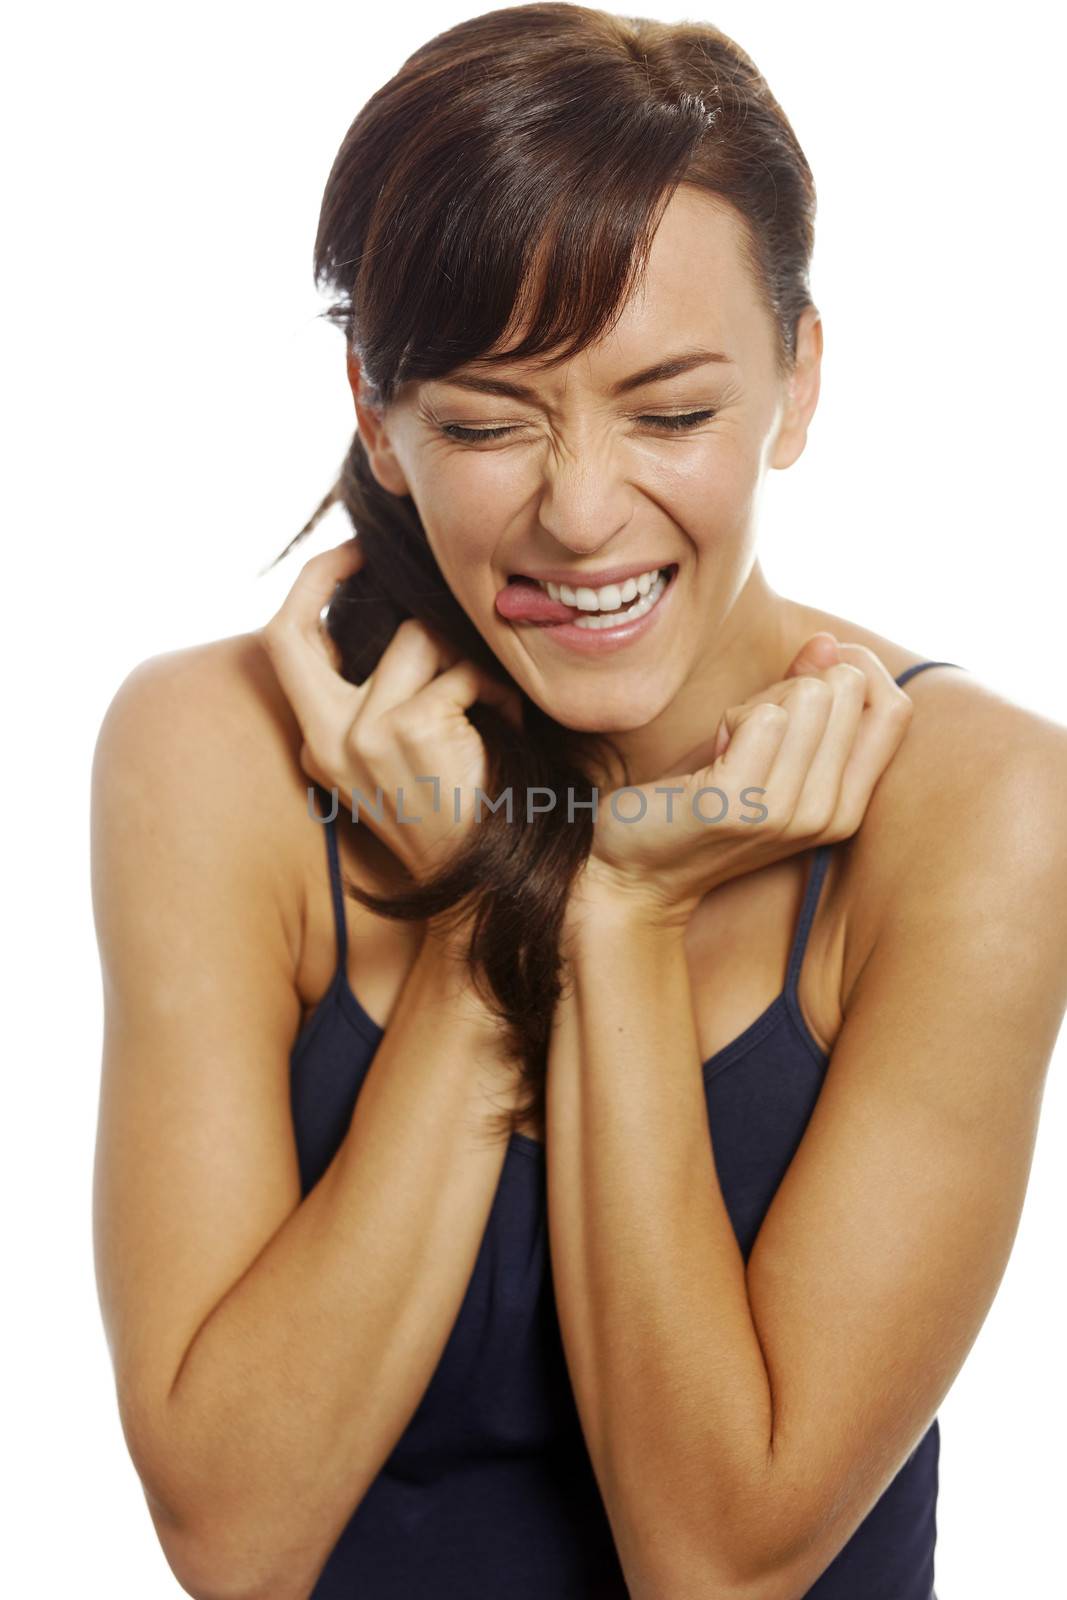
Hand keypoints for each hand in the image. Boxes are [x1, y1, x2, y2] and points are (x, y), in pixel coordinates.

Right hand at [257, 537, 522, 881]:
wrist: (489, 880)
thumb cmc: (460, 812)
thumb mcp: (399, 756)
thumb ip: (378, 693)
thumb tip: (390, 606)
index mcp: (317, 747)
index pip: (283, 645)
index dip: (309, 588)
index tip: (348, 555)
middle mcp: (324, 742)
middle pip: (289, 630)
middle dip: (324, 574)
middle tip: (370, 551)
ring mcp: (360, 736)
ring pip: (416, 639)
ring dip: (466, 661)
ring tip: (489, 709)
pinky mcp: (406, 728)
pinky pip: (463, 671)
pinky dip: (497, 694)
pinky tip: (506, 731)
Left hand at [571, 633, 913, 929]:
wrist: (635, 873)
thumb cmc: (698, 803)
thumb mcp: (765, 749)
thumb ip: (804, 696)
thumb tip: (829, 642)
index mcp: (847, 805)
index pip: (894, 708)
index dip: (856, 668)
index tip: (803, 675)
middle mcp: (828, 814)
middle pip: (845, 688)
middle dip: (791, 687)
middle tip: (749, 728)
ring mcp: (787, 813)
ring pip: (808, 695)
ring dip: (757, 703)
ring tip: (728, 745)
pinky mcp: (740, 804)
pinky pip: (764, 717)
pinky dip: (732, 719)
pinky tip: (711, 755)